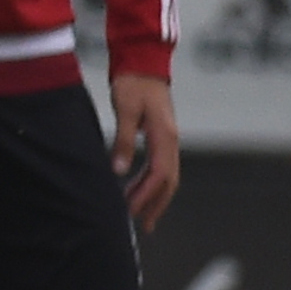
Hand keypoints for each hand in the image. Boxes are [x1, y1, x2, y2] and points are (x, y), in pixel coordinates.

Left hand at [109, 72, 180, 230]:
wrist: (143, 64)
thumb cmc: (133, 84)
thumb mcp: (125, 111)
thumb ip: (123, 141)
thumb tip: (119, 171)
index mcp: (165, 136)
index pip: (159, 175)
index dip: (145, 195)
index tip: (130, 211)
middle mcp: (171, 141)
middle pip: (168, 181)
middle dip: (156, 204)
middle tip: (142, 225)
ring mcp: (168, 139)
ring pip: (166, 176)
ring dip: (153, 196)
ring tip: (138, 214)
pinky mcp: (161, 137)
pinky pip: (160, 166)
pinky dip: (150, 182)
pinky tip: (136, 189)